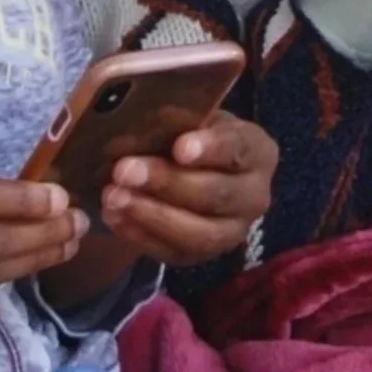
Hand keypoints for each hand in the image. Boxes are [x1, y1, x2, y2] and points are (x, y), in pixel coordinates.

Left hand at [97, 113, 276, 266]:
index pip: (238, 149)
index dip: (210, 149)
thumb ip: (177, 119)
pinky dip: (142, 236)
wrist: (195, 168)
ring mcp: (234, 231)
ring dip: (152, 216)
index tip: (179, 148)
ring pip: (200, 234)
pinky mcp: (206, 255)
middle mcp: (255, 196)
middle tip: (124, 171)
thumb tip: (141, 118)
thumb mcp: (192, 116)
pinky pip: (176, 253)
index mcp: (257, 151)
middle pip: (216, 195)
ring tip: (114, 197)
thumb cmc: (192, 132)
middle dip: (167, 183)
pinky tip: (115, 216)